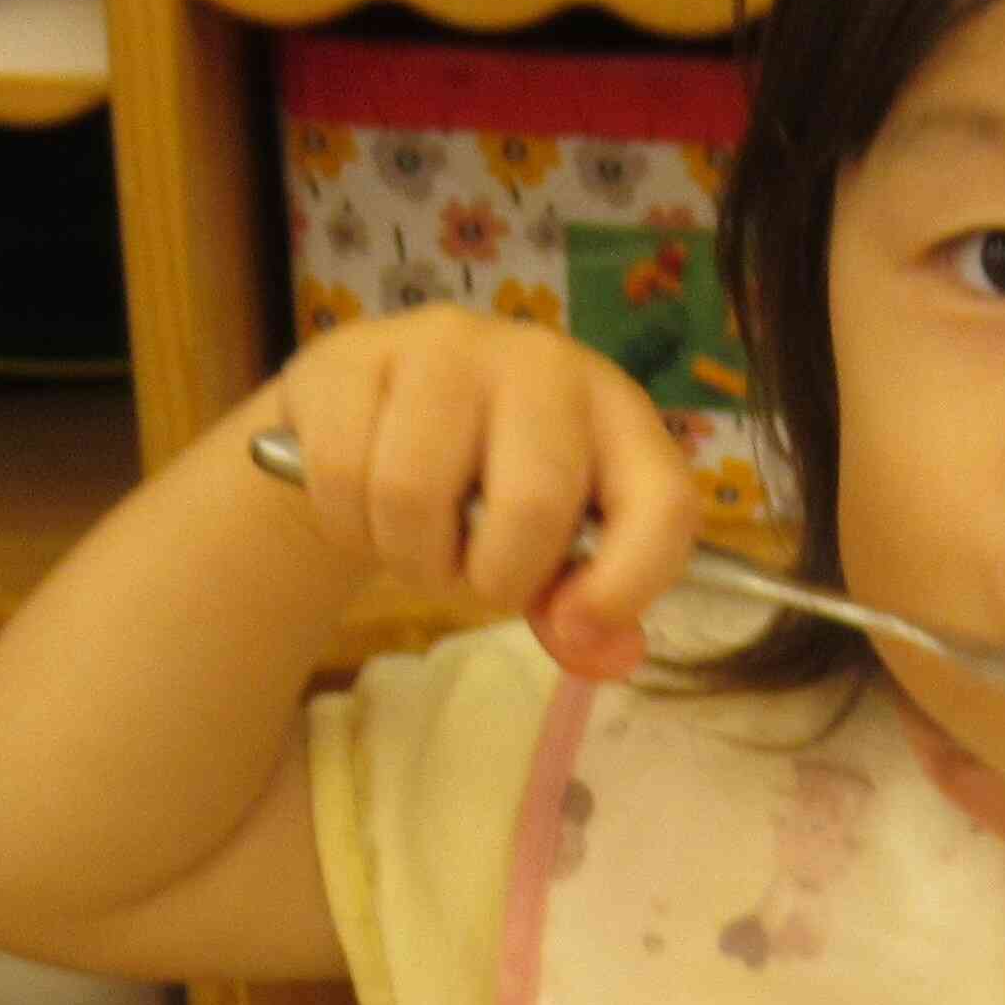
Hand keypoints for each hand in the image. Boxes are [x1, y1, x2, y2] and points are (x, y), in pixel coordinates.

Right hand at [264, 308, 700, 683]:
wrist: (367, 416)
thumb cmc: (479, 486)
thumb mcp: (546, 548)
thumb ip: (580, 612)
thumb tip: (603, 656)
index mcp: (618, 415)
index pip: (662, 503)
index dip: (627, 585)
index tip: (572, 629)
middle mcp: (543, 364)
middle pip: (534, 502)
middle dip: (492, 578)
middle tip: (470, 576)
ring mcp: (445, 348)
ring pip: (416, 492)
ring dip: (410, 558)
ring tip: (416, 543)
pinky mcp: (353, 355)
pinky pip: (342, 474)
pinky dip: (348, 525)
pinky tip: (360, 508)